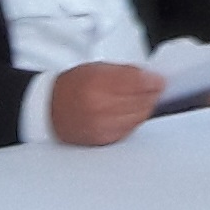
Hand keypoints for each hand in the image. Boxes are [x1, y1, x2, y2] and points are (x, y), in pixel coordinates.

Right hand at [46, 61, 165, 145]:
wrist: (49, 111)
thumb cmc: (71, 88)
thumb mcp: (96, 69)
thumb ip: (125, 72)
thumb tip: (150, 77)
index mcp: (97, 85)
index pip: (136, 82)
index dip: (153, 80)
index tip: (160, 79)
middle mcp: (100, 108)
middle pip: (142, 101)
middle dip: (152, 93)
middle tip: (155, 87)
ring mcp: (104, 126)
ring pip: (140, 116)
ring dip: (146, 106)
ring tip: (144, 97)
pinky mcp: (106, 139)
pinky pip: (131, 129)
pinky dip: (136, 118)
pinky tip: (132, 111)